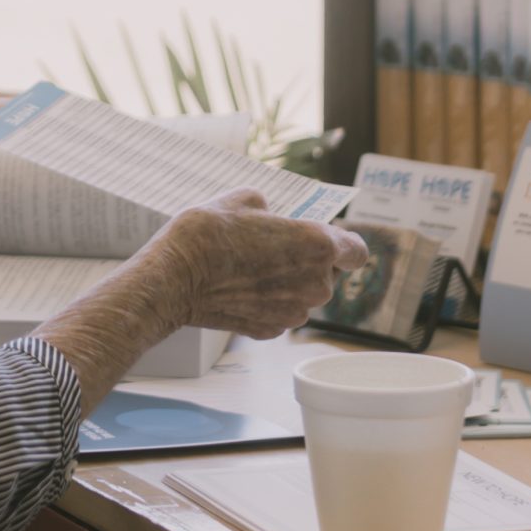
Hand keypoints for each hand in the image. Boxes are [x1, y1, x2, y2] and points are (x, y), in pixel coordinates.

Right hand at [140, 190, 370, 338]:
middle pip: (327, 274)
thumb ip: (270, 207)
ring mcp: (294, 311)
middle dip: (307, 263)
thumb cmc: (207, 234)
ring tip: (251, 270)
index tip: (326, 241)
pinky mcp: (272, 330)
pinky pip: (281, 313)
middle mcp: (315, 283)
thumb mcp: (242, 200)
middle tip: (272, 250)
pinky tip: (241, 290)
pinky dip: (268, 304)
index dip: (343, 245)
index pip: (357, 251)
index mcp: (317, 244)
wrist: (174, 277)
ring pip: (304, 296)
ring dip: (288, 285)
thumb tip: (268, 214)